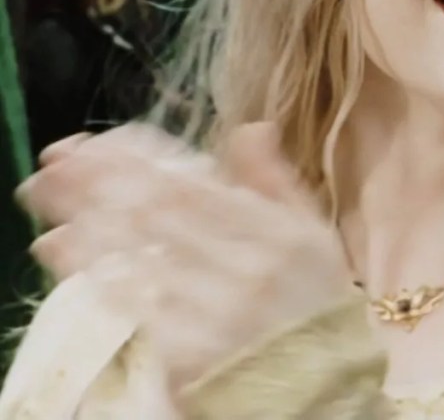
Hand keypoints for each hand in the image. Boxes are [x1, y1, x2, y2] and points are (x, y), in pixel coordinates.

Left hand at [18, 123, 352, 391]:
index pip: (191, 186)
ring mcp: (215, 312)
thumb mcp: (310, 232)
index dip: (135, 163)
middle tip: (52, 163)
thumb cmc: (314, 302)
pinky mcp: (191, 354)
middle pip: (156, 214)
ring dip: (85, 222)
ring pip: (138, 256)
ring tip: (46, 199)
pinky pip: (133, 306)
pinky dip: (94, 273)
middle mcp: (243, 266)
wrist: (326, 387)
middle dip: (97, 184)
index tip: (89, 145)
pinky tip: (64, 250)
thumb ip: (275, 180)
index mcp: (273, 231)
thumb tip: (250, 128)